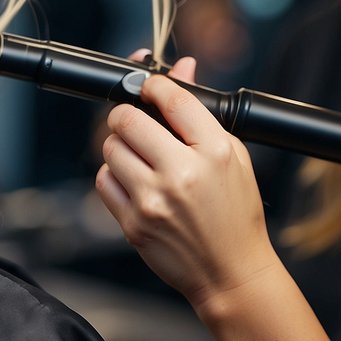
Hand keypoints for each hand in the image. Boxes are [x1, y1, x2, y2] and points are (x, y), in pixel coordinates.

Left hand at [95, 57, 278, 312]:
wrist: (231, 273)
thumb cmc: (235, 213)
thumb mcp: (233, 156)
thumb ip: (201, 113)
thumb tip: (183, 67)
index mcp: (214, 152)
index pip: (172, 98)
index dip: (153, 84)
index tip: (149, 87)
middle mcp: (182, 174)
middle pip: (127, 119)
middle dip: (128, 114)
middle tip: (137, 122)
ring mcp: (153, 200)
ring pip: (110, 148)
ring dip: (120, 146)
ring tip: (141, 158)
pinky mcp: (133, 223)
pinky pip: (104, 180)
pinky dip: (114, 175)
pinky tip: (135, 182)